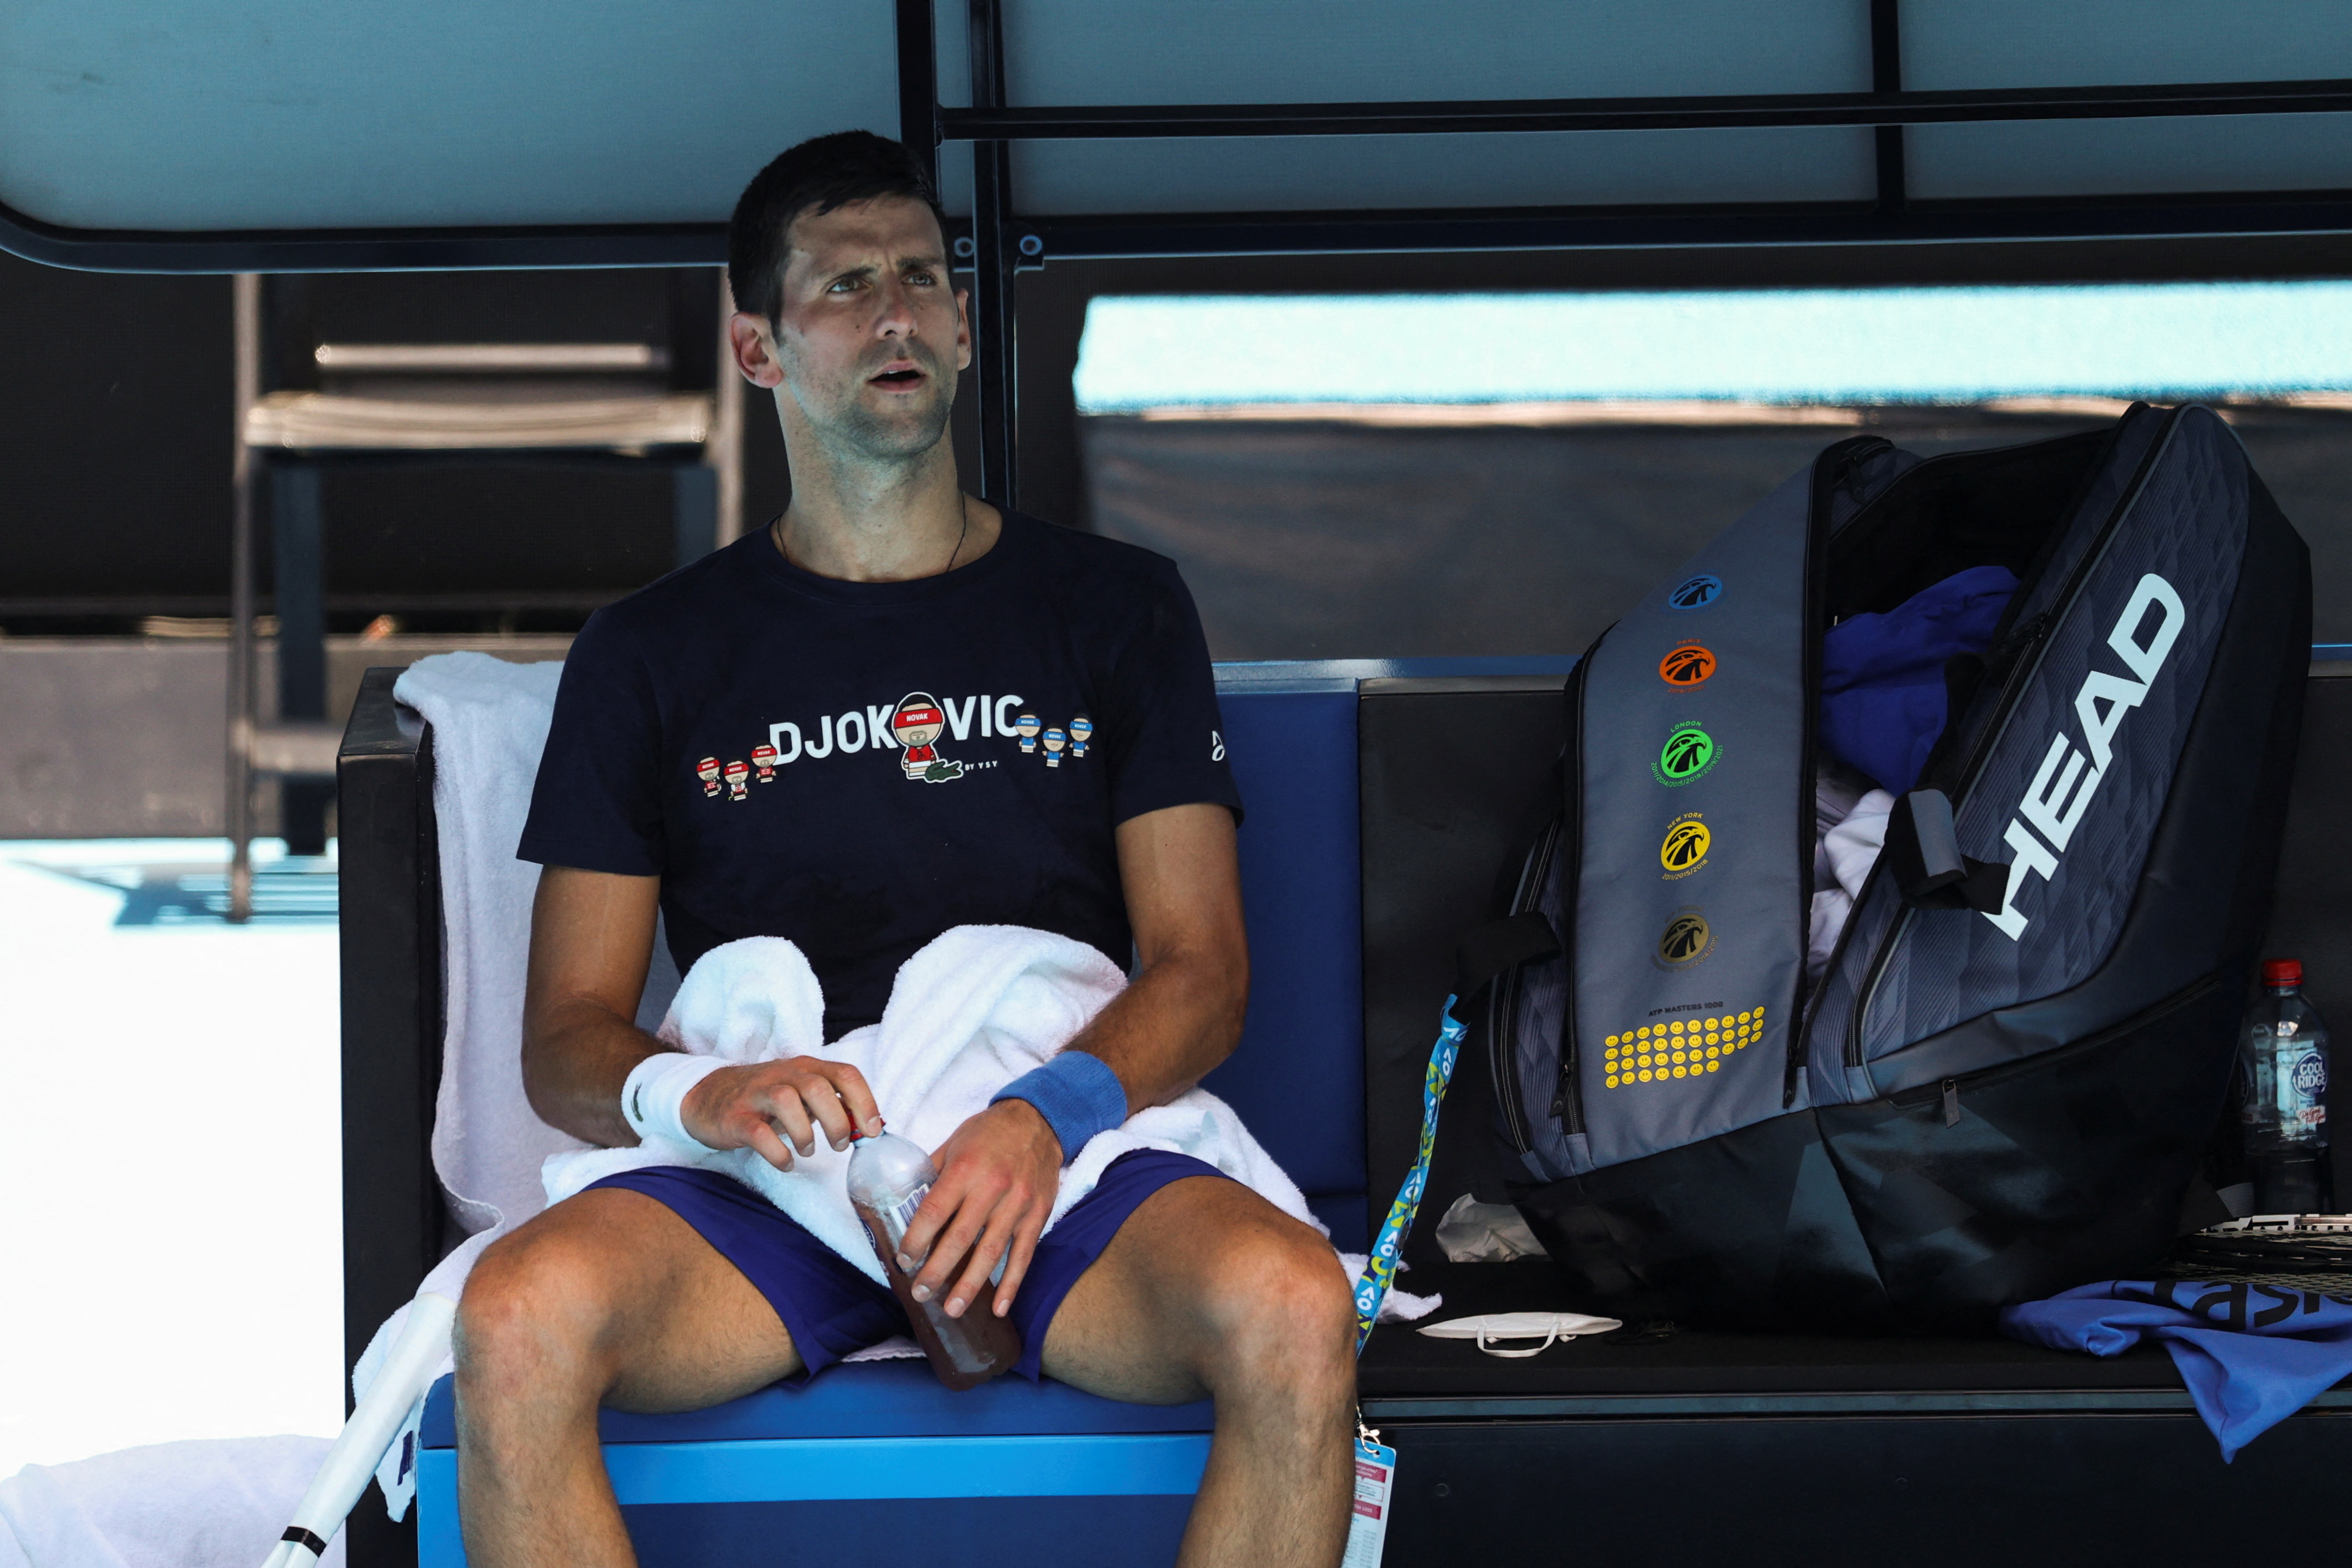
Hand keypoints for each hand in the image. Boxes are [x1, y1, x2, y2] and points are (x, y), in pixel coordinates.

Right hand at [679, 1057, 881, 1169]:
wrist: (707, 1095)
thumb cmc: (765, 1098)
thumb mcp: (800, 1093)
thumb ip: (830, 1103)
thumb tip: (866, 1125)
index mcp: (806, 1068)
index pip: (845, 1074)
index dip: (865, 1102)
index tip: (873, 1131)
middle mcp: (782, 1075)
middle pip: (818, 1088)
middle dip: (837, 1121)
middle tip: (839, 1145)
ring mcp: (756, 1094)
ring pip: (787, 1101)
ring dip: (805, 1133)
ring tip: (808, 1151)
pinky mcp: (735, 1117)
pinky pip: (758, 1133)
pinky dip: (778, 1153)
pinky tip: (785, 1163)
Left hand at [897, 1099, 1061, 1320]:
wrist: (1040, 1120)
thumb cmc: (990, 1131)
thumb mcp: (954, 1141)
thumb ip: (932, 1172)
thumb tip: (905, 1200)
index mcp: (965, 1169)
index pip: (934, 1212)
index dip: (916, 1240)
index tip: (904, 1260)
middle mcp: (992, 1188)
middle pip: (960, 1239)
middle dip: (937, 1271)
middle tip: (920, 1292)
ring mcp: (1018, 1204)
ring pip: (991, 1253)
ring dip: (970, 1285)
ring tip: (951, 1309)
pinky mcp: (1037, 1214)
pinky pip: (1023, 1255)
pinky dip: (1012, 1284)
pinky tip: (999, 1308)